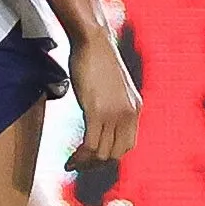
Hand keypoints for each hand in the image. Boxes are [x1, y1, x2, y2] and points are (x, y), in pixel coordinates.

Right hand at [64, 24, 140, 168]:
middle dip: (97, 165)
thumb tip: (99, 111)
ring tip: (71, 164)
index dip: (109, 156)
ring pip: (103, 153)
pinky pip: (91, 144)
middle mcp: (129, 115)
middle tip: (78, 165)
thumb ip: (111, 101)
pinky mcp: (97, 111)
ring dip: (86, 163)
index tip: (91, 158)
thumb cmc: (96, 57)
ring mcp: (114, 114)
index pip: (126, 146)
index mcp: (135, 109)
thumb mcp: (111, 84)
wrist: (93, 40)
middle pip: (116, 154)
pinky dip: (80, 157)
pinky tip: (70, 159)